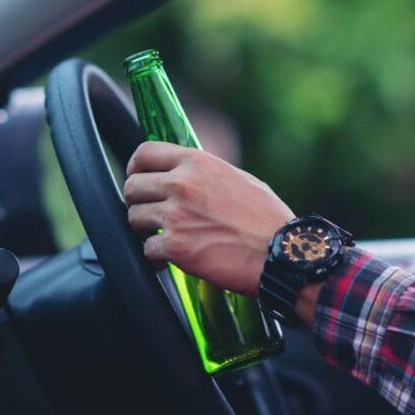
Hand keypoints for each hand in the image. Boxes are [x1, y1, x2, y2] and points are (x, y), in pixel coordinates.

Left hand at [124, 141, 294, 296]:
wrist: (282, 254)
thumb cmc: (269, 220)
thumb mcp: (239, 179)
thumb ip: (207, 174)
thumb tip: (189, 176)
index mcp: (198, 162)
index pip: (145, 152)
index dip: (136, 167)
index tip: (138, 179)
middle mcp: (182, 184)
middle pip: (132, 187)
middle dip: (139, 203)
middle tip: (150, 216)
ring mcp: (176, 215)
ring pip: (134, 218)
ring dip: (145, 231)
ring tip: (162, 239)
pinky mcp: (175, 247)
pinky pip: (147, 250)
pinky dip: (156, 258)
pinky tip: (168, 261)